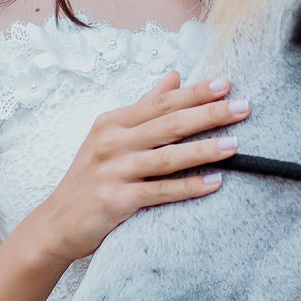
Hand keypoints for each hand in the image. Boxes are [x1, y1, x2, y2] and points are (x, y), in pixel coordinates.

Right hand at [25, 72, 248, 267]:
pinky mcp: (115, 200)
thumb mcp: (111, 136)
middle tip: (242, 107)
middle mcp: (112, 142)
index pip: (161, 103)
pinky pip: (160, 192)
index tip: (225, 83)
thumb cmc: (90, 177)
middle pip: (168, 124)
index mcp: (113, 122)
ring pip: (167, 157)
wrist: (57, 224)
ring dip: (203, 150)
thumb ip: (144, 106)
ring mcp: (113, 171)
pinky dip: (188, 187)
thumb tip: (174, 76)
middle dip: (208, 114)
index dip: (194, 93)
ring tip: (235, 144)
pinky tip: (214, 183)